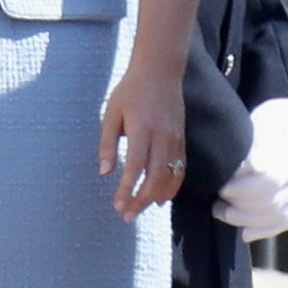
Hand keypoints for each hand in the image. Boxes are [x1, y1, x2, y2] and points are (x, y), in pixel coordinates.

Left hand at [100, 63, 186, 221]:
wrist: (161, 72)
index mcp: (143, 130)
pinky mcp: (182, 139)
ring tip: (141, 209)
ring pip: (171, 176)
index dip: (127, 189)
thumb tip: (105, 172)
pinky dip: (172, 186)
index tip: (117, 206)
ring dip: (156, 196)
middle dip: (142, 200)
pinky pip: (180, 168)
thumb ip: (108, 144)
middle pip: (156, 177)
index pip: (136, 167)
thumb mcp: (111, 113)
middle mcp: (163, 137)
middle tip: (127, 215)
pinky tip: (161, 197)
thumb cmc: (131, 91)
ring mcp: (176, 139)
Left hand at [215, 97, 287, 240]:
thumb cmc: (276, 119)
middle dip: (237, 203)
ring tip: (222, 210)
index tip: (223, 179)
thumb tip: (254, 166)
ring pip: (273, 217)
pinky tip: (244, 232)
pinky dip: (263, 231)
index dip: (240, 186)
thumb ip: (261, 141)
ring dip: (243, 218)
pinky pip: (283, 223)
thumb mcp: (266, 120)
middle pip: (268, 203)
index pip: (268, 182)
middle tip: (218, 194)